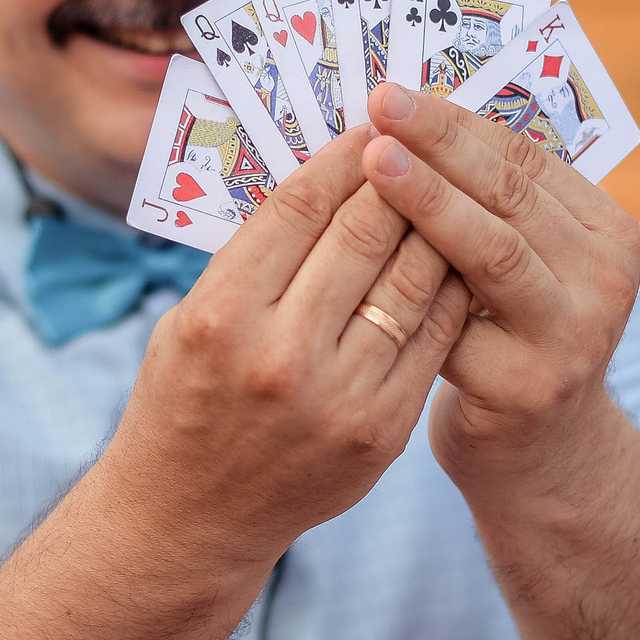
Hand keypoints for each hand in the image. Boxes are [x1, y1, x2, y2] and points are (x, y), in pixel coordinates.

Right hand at [100, 127, 473, 572]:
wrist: (189, 517)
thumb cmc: (181, 399)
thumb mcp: (189, 316)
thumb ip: (255, 256)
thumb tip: (330, 174)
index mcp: (220, 314)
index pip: (301, 207)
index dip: (346, 154)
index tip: (376, 122)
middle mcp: (279, 356)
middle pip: (364, 235)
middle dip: (401, 176)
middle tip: (426, 140)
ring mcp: (337, 400)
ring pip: (412, 282)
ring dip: (439, 224)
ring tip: (453, 189)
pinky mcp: (380, 433)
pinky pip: (433, 339)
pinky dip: (450, 288)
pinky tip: (458, 257)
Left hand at [358, 83, 639, 483]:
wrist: (536, 459)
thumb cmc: (507, 340)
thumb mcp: (519, 267)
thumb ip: (487, 207)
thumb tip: (399, 119)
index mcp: (609, 232)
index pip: (526, 158)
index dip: (458, 123)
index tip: (395, 94)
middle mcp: (606, 279)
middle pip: (512, 195)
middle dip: (440, 146)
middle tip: (381, 109)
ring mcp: (574, 337)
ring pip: (492, 252)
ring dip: (427, 201)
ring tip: (372, 163)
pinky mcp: (528, 389)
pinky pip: (453, 325)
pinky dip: (405, 289)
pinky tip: (353, 259)